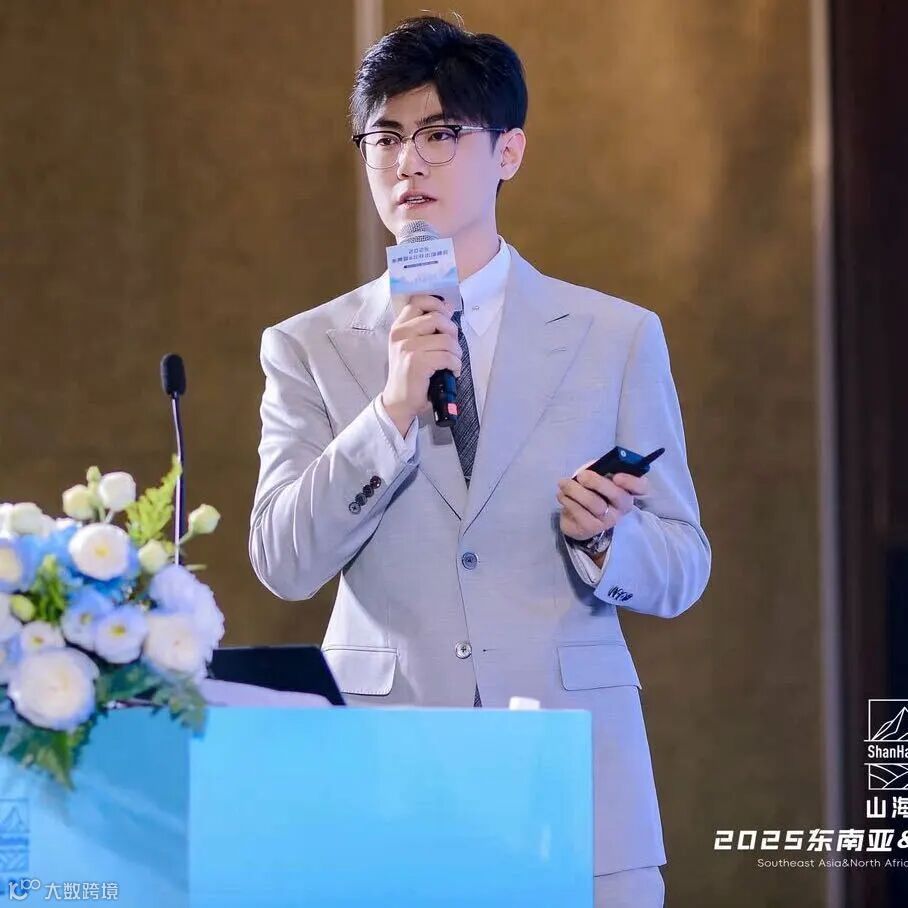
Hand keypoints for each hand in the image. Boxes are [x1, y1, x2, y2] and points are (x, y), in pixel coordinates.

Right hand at [381, 294, 461, 434]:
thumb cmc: (410, 375)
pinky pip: (447, 356)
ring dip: (456, 352)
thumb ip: (426, 328)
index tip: (447, 317)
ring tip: (453, 362)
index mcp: (399, 327)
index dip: (438, 305)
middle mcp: (400, 334)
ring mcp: (407, 347)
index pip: (419, 300)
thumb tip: (448, 308)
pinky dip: (455, 365)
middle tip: (453, 347)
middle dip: (452, 332)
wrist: (399, 401)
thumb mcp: (412, 346)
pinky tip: (451, 372)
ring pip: (446, 339)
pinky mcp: (417, 362)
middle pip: (437, 317)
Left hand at [557, 461, 649, 541]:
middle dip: (597, 482)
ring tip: (563, 483)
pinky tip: (562, 495)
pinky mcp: (591, 528)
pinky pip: (580, 513)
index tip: (617, 476)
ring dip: (576, 490)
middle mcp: (621, 507)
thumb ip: (598, 469)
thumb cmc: (590, 491)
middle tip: (581, 476)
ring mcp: (607, 520)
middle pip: (618, 496)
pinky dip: (568, 500)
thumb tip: (593, 466)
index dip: (632, 481)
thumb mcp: (596, 476)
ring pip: (595, 504)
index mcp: (627, 490)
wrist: (576, 518)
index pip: (641, 487)